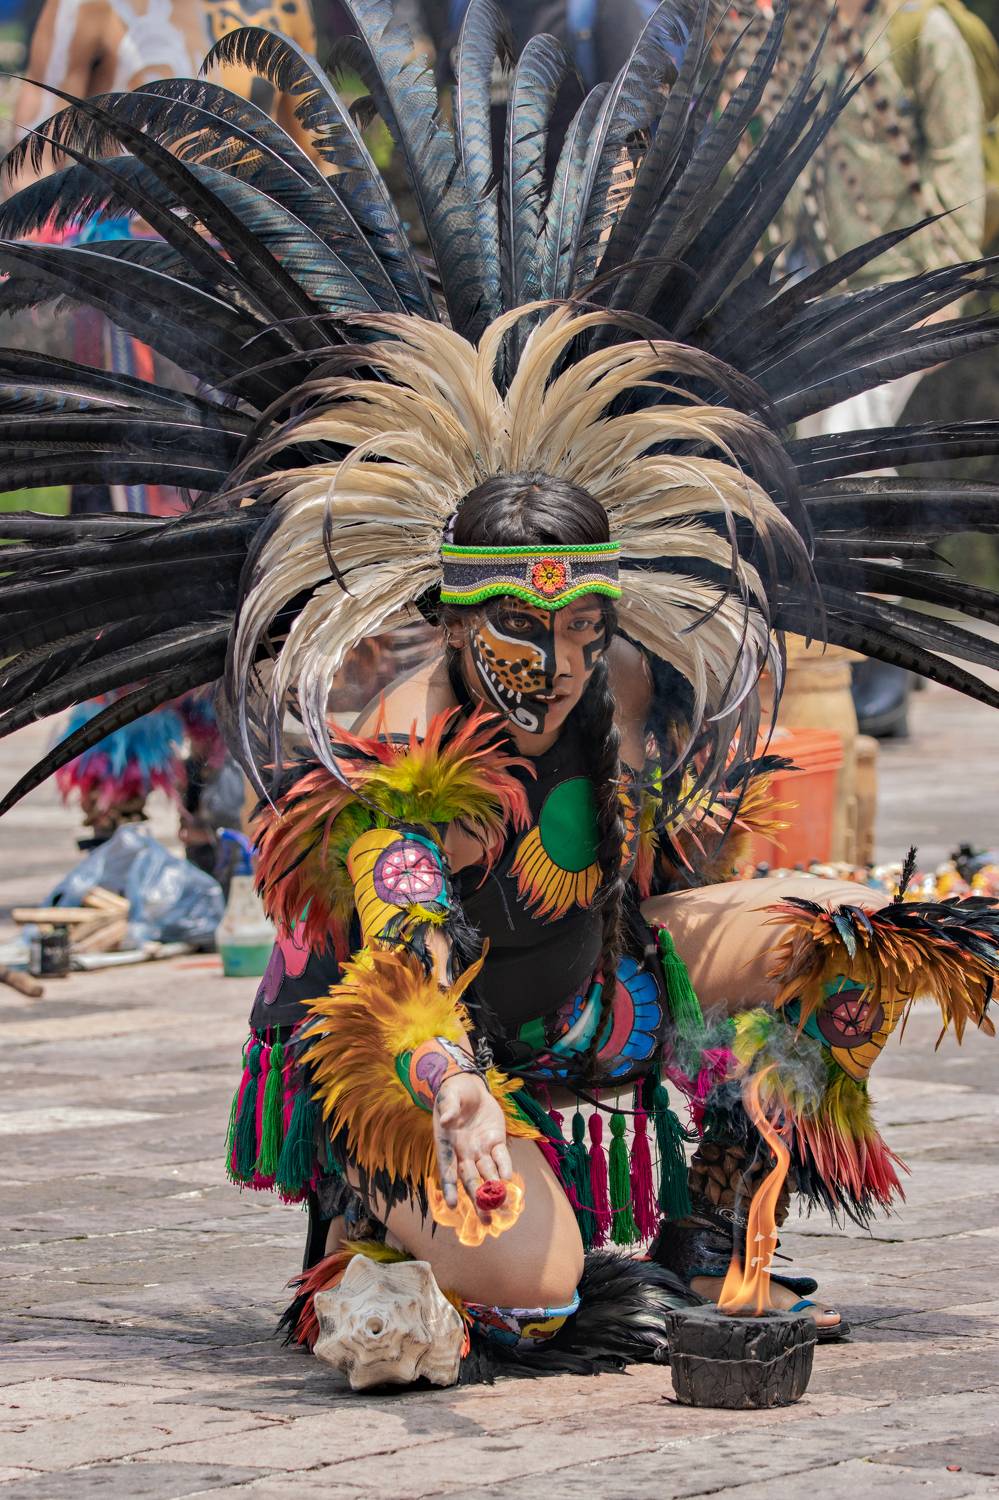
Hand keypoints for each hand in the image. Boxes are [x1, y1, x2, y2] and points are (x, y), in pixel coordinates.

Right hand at [433, 1073, 512, 1222]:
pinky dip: (505, 1168)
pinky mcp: (496, 1140)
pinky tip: (508, 1181)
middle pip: (470, 1179)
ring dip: (494, 1191)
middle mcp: (464, 1152)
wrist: (470, 1085)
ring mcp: (480, 1148)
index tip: (452, 1205)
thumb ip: (448, 1108)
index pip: (447, 1169)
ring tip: (502, 1208)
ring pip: (487, 1174)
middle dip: (478, 1199)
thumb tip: (446, 1120)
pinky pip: (501, 1157)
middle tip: (485, 1220)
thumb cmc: (453, 1092)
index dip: (449, 1187)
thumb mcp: (448, 1096)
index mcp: (447, 1144)